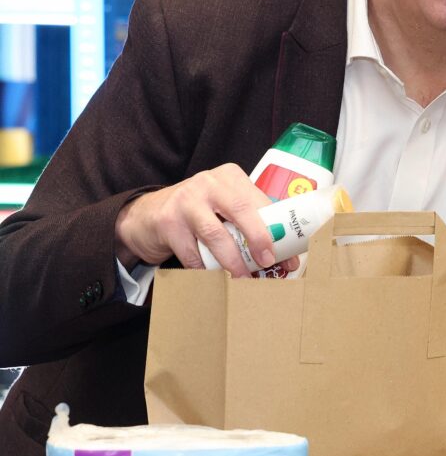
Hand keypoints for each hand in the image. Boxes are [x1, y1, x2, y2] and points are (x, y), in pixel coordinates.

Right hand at [113, 164, 293, 276]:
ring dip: (232, 260)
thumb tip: (284, 253)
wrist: (147, 215)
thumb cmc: (198, 212)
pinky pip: (191, 253)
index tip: (289, 255)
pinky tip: (214, 278)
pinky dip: (205, 269)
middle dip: (258, 238)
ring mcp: (185, 201)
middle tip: (267, 262)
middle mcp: (209, 183)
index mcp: (230, 177)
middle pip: (241, 210)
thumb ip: (250, 221)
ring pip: (216, 234)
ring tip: (243, 277)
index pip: (260, 202)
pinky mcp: (167, 222)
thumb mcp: (224, 206)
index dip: (277, 230)